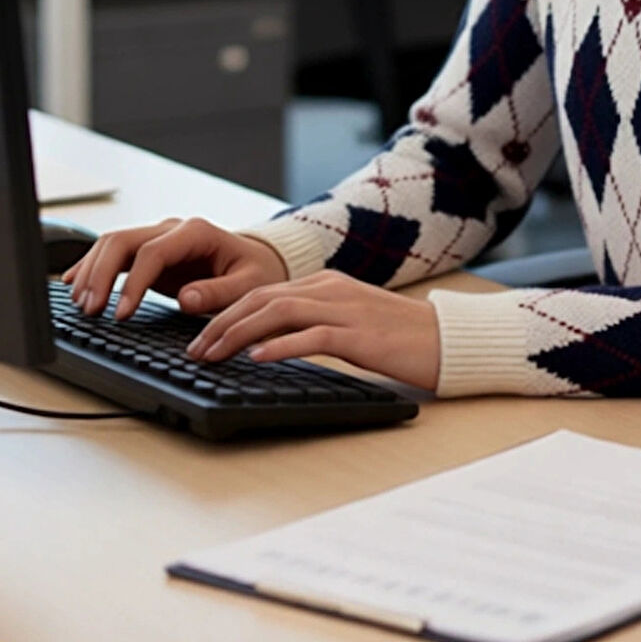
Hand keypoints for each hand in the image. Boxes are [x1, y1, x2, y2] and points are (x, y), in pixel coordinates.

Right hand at [61, 217, 287, 320]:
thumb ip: (219, 292)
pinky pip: (114, 254)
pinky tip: (73, 284)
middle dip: (101, 274)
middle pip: (123, 240)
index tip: (120, 314)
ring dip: (92, 272)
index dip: (133, 283)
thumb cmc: (256, 272)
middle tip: (91, 310)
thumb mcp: (249, 285)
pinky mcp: (149, 252)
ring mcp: (158, 238)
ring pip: (112, 244)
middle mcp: (172, 230)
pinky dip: (91, 267)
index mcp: (196, 232)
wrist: (258, 262)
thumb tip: (186, 299)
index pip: (152, 252)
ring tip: (82, 305)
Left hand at [187, 271, 441, 391]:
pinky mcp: (360, 334)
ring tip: (212, 355)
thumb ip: (314, 322)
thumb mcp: (350, 321)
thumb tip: (268, 343)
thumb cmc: (400, 337)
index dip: (226, 312)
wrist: (447, 338)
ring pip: (278, 312)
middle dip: (220, 323)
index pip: (263, 291)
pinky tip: (257, 358)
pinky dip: (280, 345)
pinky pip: (312, 336)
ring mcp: (345, 309)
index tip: (200, 336)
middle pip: (262, 298)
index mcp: (326, 283)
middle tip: (194, 350)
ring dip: (238, 334)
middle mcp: (330, 289)